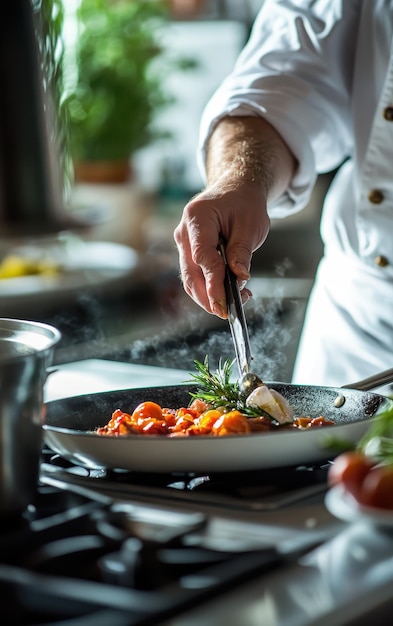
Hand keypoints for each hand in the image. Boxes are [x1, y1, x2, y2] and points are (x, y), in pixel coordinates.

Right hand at [174, 179, 269, 317]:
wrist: (235, 191)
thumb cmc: (244, 203)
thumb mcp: (251, 224)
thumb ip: (242, 251)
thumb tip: (239, 278)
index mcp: (197, 218)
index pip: (202, 256)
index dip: (212, 282)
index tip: (223, 302)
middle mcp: (184, 233)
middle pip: (190, 274)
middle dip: (207, 297)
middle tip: (226, 313)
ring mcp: (184, 244)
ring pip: (191, 279)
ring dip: (209, 297)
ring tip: (234, 304)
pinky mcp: (189, 254)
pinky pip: (197, 276)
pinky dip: (211, 289)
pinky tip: (230, 294)